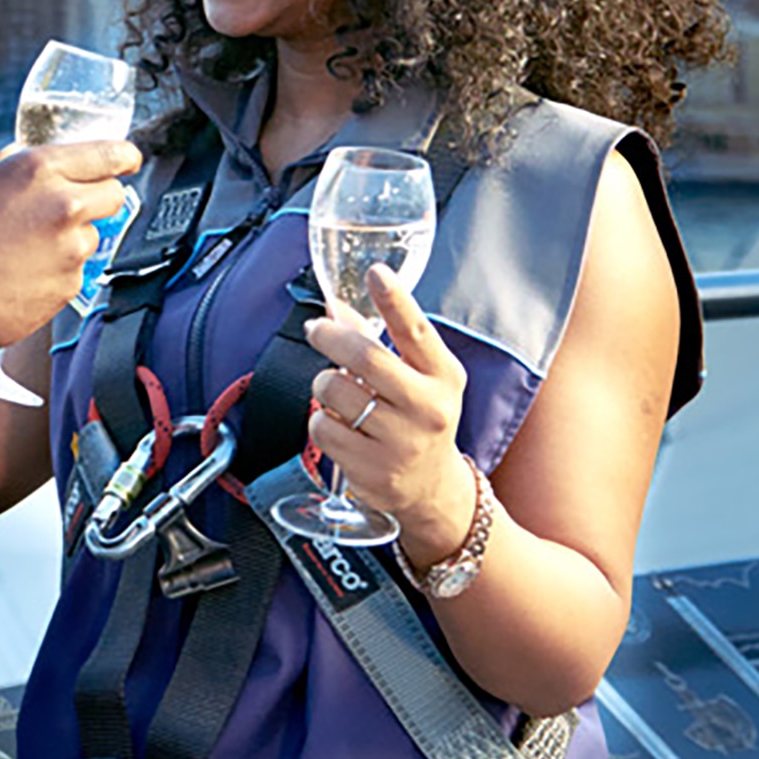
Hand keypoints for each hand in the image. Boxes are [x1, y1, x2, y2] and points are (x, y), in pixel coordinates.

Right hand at [0, 138, 139, 362]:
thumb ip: (5, 163)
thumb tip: (26, 152)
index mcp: (37, 169)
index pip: (110, 154)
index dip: (122, 157)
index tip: (126, 161)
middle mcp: (63, 205)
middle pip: (115, 195)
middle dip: (97, 197)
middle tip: (63, 207)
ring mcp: (70, 250)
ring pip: (94, 235)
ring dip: (73, 238)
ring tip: (24, 249)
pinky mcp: (69, 288)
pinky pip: (77, 271)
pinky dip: (58, 271)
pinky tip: (20, 274)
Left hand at [305, 264, 476, 564]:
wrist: (431, 486)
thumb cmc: (416, 414)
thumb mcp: (414, 375)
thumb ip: (377, 339)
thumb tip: (335, 306)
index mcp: (442, 375)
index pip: (417, 331)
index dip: (395, 300)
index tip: (376, 272)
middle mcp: (428, 408)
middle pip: (364, 357)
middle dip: (329, 336)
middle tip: (316, 329)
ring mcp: (401, 442)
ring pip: (334, 390)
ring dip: (324, 384)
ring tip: (340, 393)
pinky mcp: (373, 470)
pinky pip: (322, 427)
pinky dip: (321, 420)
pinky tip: (342, 428)